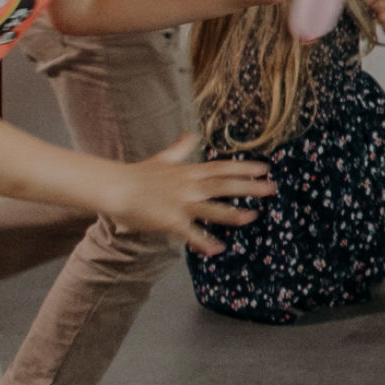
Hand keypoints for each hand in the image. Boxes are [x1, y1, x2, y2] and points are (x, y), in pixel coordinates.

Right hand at [94, 134, 274, 253]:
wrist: (112, 187)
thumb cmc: (136, 175)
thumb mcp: (161, 159)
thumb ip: (180, 150)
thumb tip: (190, 135)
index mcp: (187, 172)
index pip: (221, 168)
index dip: (243, 168)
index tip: (265, 169)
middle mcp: (187, 186)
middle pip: (222, 185)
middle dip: (248, 186)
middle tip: (272, 188)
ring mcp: (178, 203)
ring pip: (210, 208)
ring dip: (232, 213)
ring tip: (253, 217)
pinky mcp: (167, 220)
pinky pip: (189, 232)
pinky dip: (203, 241)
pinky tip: (218, 249)